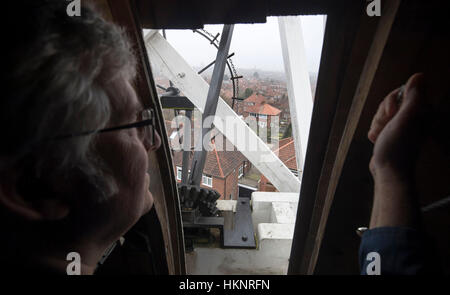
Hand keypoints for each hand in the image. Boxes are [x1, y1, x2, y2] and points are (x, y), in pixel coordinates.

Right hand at [368, 73, 429, 227]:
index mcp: (419, 111)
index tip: (392, 115)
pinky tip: (378, 140)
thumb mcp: (406, 118)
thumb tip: (419, 76)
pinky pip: (377, 124)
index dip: (390, 102)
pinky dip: (375, 131)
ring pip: (381, 113)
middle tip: (387, 127)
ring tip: (382, 136)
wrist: (388, 171)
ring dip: (377, 124)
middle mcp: (411, 117)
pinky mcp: (390, 133)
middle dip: (382, 115)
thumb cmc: (397, 147)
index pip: (399, 92)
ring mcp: (400, 125)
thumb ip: (414, 97)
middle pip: (388, 102)